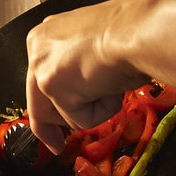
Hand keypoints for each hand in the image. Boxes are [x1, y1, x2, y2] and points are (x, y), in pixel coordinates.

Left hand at [24, 0, 147, 145]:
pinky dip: (101, 111)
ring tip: (111, 84)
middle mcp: (38, 48)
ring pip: (61, 113)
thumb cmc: (131, 31)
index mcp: (47, 35)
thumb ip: (80, 68)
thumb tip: (86, 92)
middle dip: (48, 128)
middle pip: (37, 101)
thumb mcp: (96, 47)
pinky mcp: (53, 87)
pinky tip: (111, 87)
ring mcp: (42, 68)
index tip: (52, 120)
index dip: (49, 103)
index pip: (39, 78)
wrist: (138, 30)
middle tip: (57, 145)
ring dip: (92, 109)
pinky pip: (79, 119)